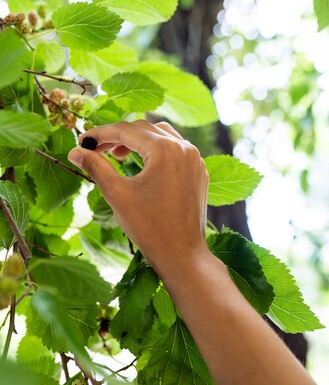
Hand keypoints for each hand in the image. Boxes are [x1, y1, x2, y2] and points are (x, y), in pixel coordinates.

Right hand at [68, 120, 210, 277]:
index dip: (101, 133)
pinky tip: (143, 165)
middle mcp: (184, 148)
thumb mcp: (117, 194)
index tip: (83, 141)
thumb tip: (74, 151)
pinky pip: (176, 150)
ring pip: (162, 136)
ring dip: (138, 141)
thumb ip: (96, 167)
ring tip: (117, 155)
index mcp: (165, 149)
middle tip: (96, 148)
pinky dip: (156, 151)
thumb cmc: (149, 227)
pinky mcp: (199, 172)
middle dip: (118, 136)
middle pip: (144, 129)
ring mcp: (195, 159)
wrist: (182, 255)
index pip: (126, 130)